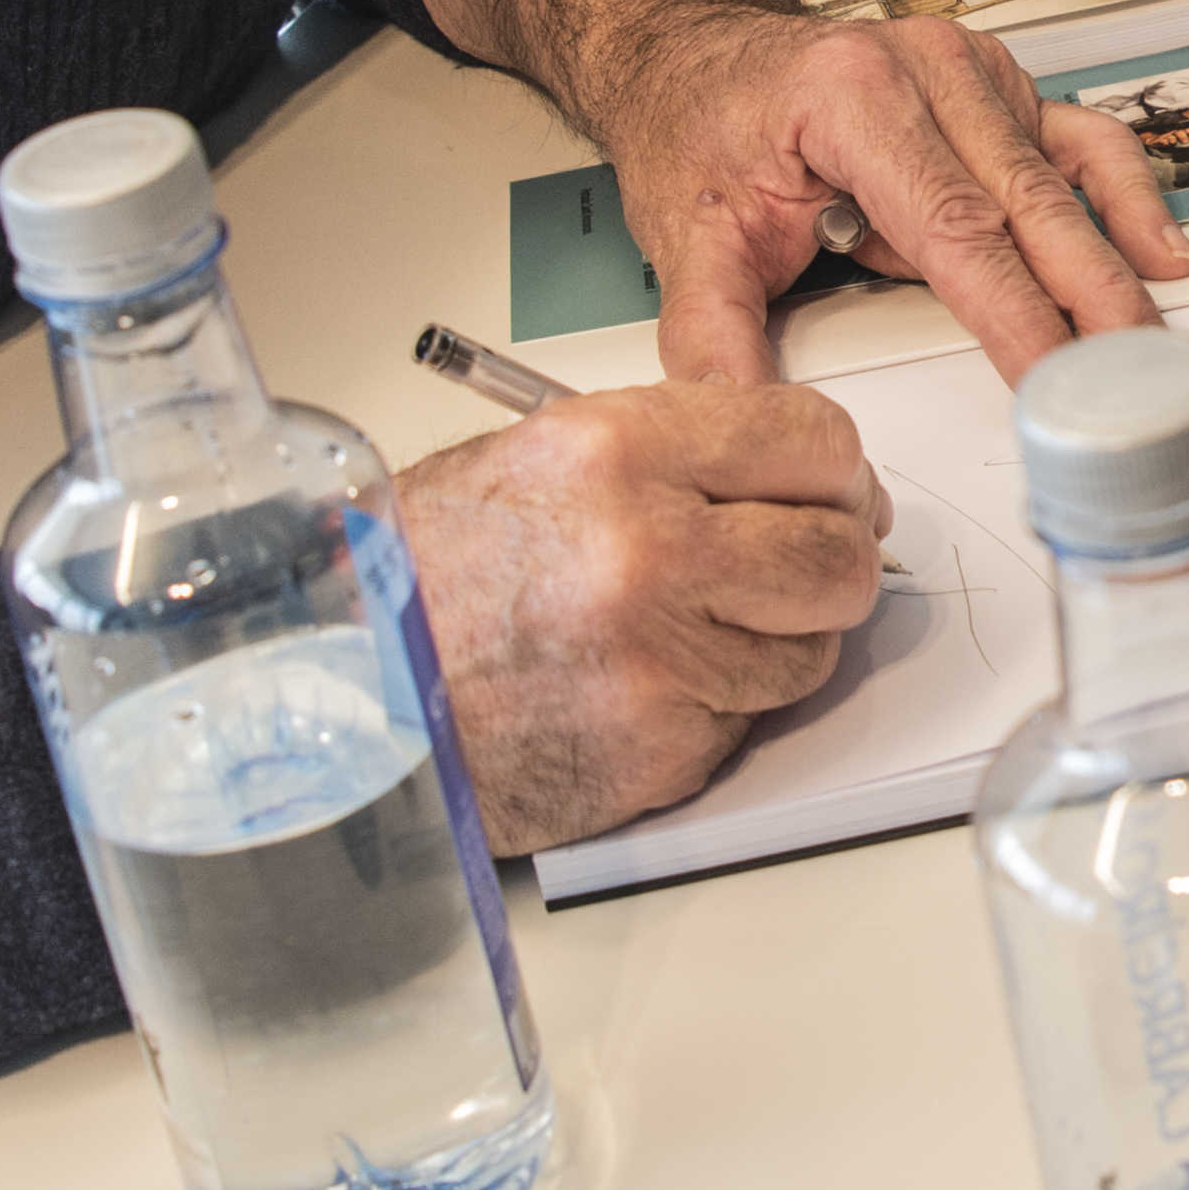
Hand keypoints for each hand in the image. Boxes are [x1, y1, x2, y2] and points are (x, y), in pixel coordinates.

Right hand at [406, 380, 891, 850]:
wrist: (350, 691)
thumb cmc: (430, 577)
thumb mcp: (540, 460)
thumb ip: (675, 453)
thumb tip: (795, 476)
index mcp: (619, 450)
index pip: (813, 440)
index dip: (838, 474)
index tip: (835, 495)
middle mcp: (649, 548)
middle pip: (838, 554)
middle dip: (831, 564)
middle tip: (799, 571)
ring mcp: (661, 659)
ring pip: (809, 650)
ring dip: (771, 645)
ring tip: (686, 634)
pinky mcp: (664, 748)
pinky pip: (749, 721)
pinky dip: (716, 710)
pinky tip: (643, 689)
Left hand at [591, 2, 1188, 380]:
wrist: (699, 54)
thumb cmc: (701, 128)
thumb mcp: (687, 235)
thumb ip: (712, 336)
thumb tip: (739, 419)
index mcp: (854, 97)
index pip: (954, 227)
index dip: (1013, 312)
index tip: (1051, 377)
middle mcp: (927, 71)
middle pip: (1029, 205)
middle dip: (1088, 300)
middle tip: (1131, 375)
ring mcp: (972, 73)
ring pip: (1065, 178)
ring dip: (1115, 262)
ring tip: (1152, 338)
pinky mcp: (999, 88)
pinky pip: (1083, 141)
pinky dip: (1127, 195)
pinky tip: (1161, 249)